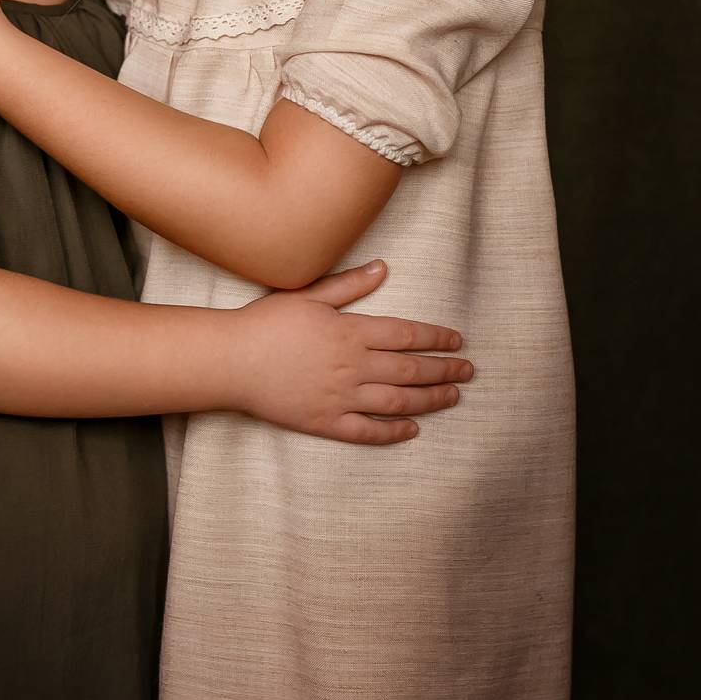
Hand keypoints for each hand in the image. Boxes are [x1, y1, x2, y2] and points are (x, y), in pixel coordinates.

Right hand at [232, 260, 471, 444]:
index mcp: (350, 332)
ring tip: (452, 398)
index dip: (436, 338)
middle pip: (410, 369)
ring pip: (398, 401)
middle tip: (469, 371)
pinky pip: (368, 431)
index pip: (406, 335)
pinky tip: (413, 429)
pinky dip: (394, 432)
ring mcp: (341, 397)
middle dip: (444, 370)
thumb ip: (350, 285)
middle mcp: (352, 366)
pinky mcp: (326, 422)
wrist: (232, 360)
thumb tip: (383, 267)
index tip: (457, 341)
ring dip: (430, 400)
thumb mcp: (309, 294)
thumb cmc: (267, 322)